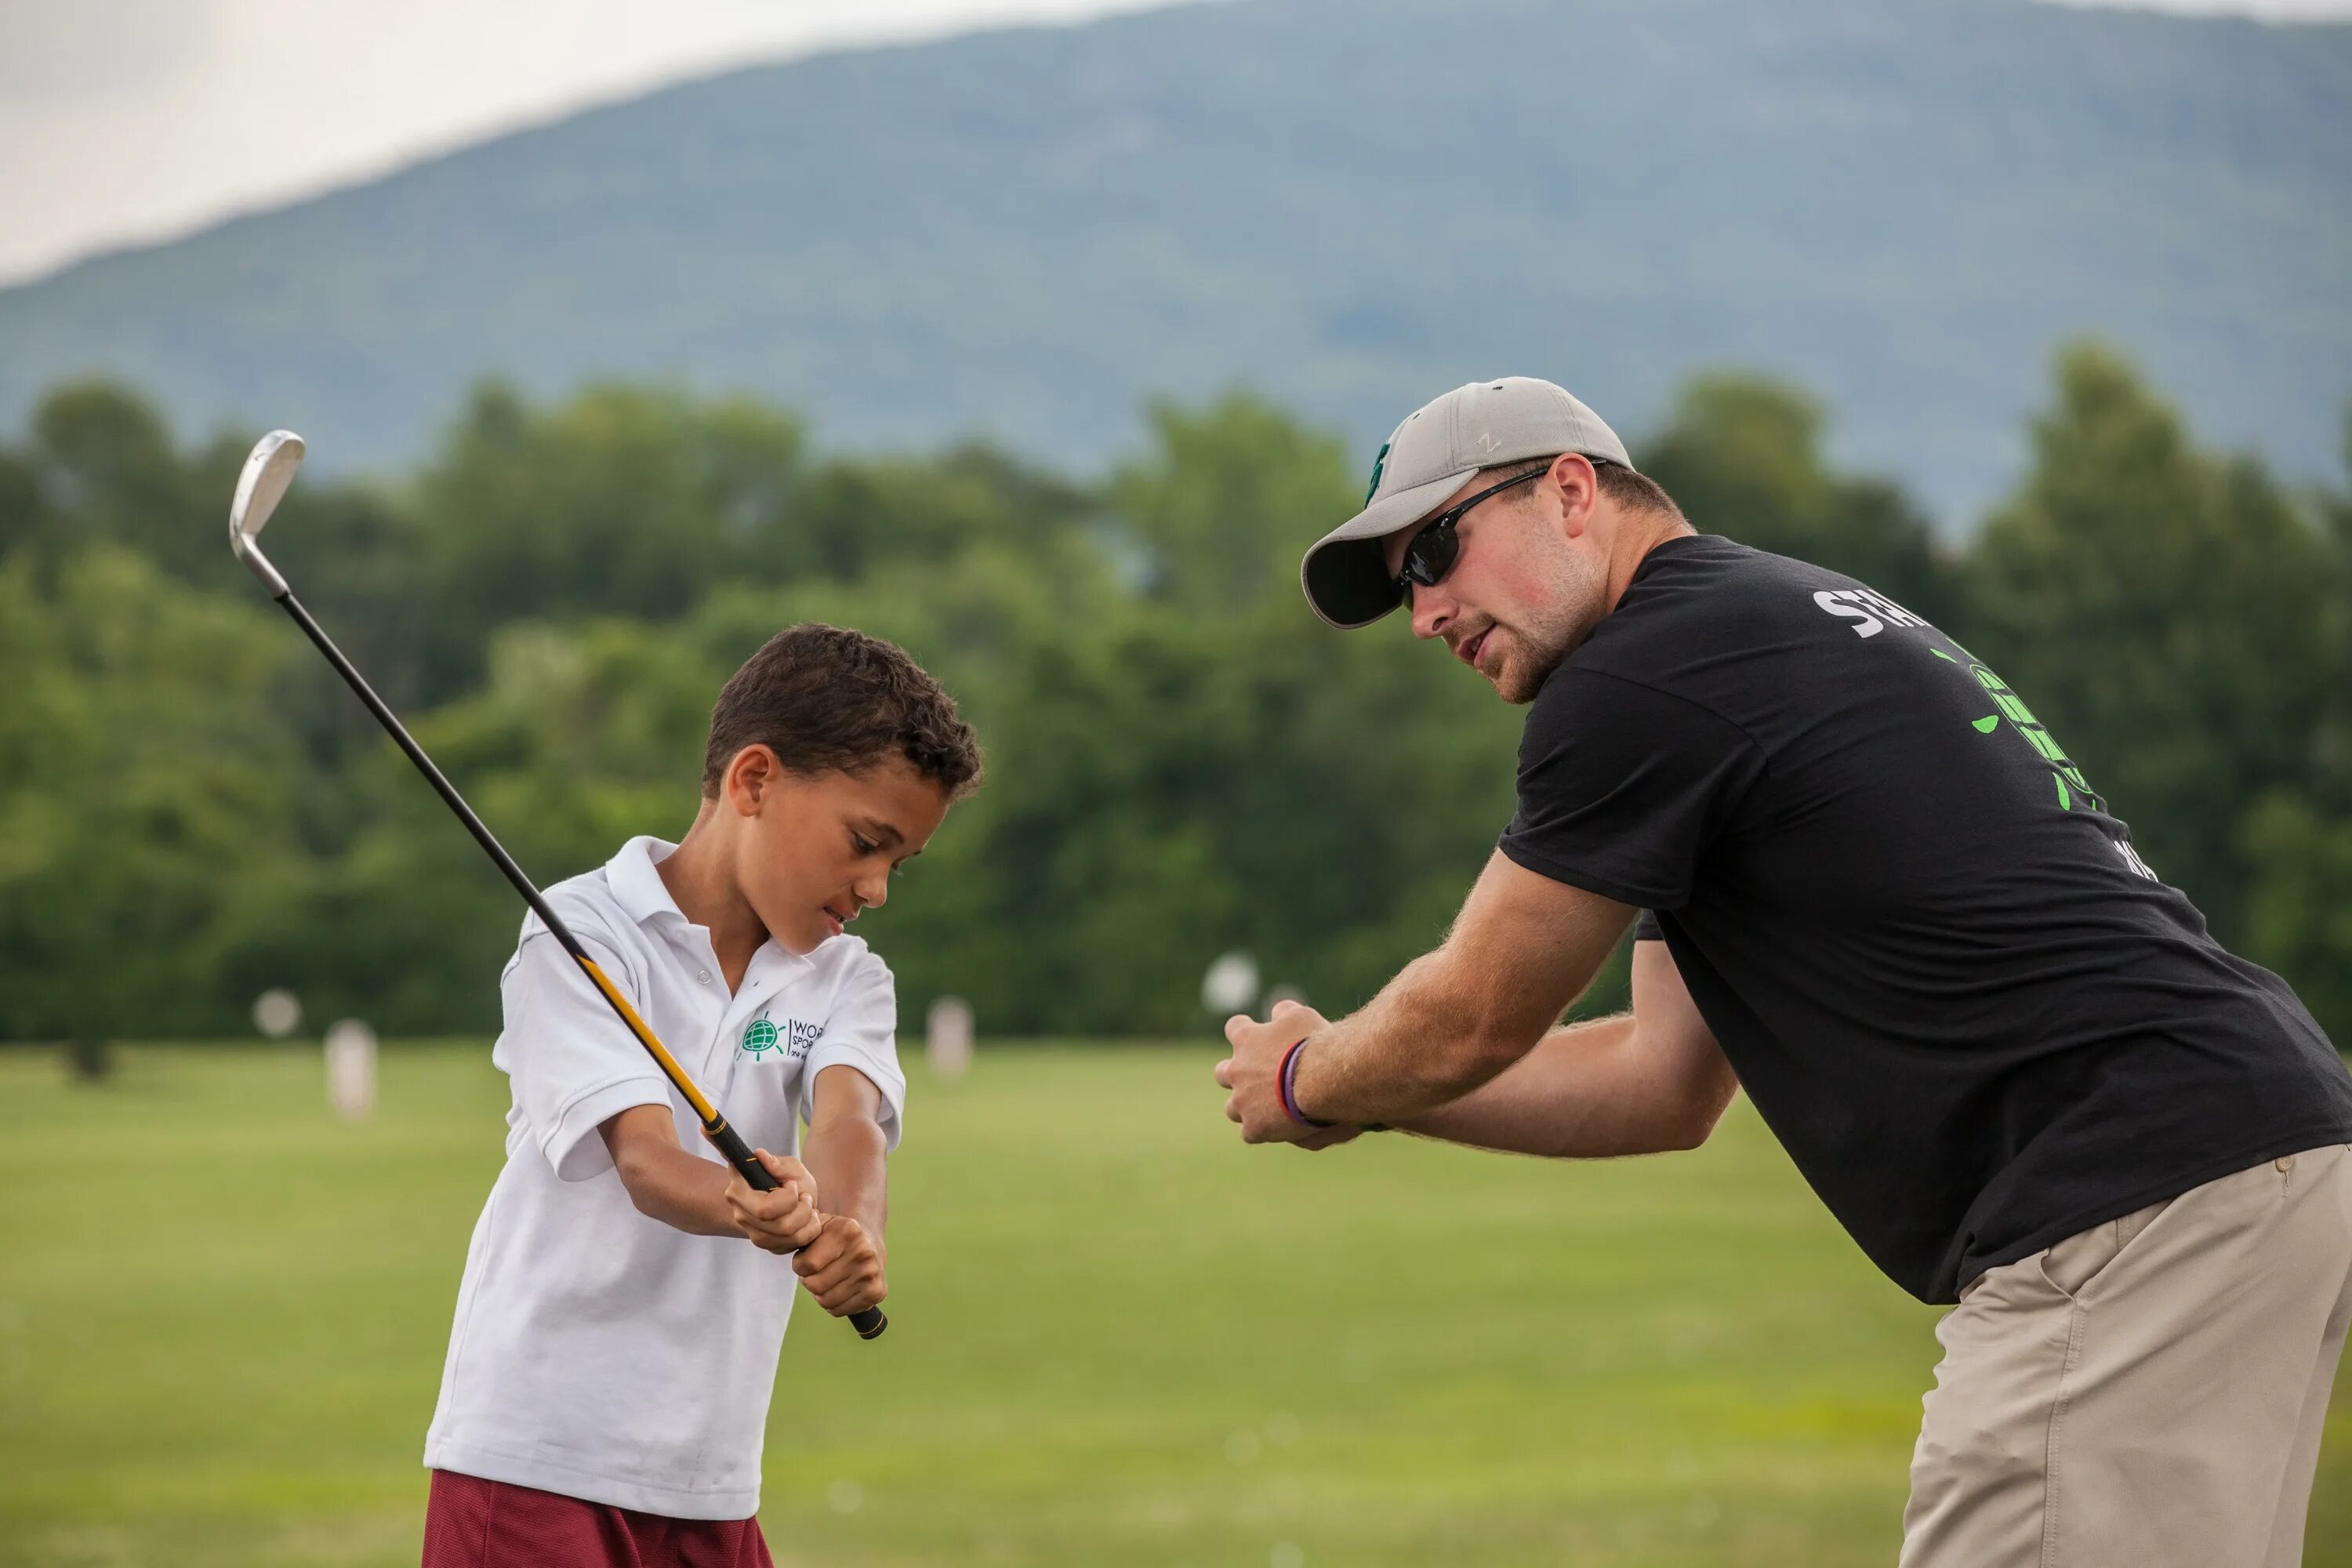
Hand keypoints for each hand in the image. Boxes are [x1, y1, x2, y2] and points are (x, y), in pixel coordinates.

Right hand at [724, 1149, 822, 1253]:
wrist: (794, 1200)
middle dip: (802, 1211)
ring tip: (808, 1207)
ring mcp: (751, 1232)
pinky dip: (808, 1232)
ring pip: (787, 1237)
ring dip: (808, 1220)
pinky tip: (807, 1220)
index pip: (764, 1208)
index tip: (792, 1185)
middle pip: (779, 1225)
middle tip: (805, 1197)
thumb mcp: (790, 1166)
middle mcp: (740, 1213)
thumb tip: (760, 1154)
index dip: (787, 1198)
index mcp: (739, 1189)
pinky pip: (791, 1246)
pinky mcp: (765, 1245)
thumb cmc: (790, 1180)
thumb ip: (778, 1163)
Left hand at [792, 1213, 887, 1316]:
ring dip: (820, 1294)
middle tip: (817, 1271)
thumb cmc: (834, 1238)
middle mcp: (863, 1251)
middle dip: (809, 1280)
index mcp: (847, 1230)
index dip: (799, 1265)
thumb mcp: (818, 1226)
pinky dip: (833, 1304)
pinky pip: (837, 1310)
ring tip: (829, 1279)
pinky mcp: (876, 1292)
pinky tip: (841, 1289)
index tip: (805, 1258)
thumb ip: (800, 1231)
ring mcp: (871, 1273)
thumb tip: (782, 1237)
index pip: (808, 1265)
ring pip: (825, 1301)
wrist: (869, 1246)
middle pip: (815, 1285)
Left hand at [1217, 999, 1342, 1145]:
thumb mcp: (1301, 1015)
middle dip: (1235, 1075)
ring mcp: (1243, 1101)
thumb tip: (1278, 1011)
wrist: (1323, 1080)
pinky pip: (1249, 1132)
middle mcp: (1237, 1070)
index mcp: (1246, 1039)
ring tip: (1266, 1109)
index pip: (1234, 1028)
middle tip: (1254, 1078)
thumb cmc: (1313, 1044)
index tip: (1252, 1034)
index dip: (1243, 1031)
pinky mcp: (1255, 1127)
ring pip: (1232, 1108)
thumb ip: (1285, 1012)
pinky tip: (1275, 1129)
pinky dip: (1260, 1130)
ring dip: (1245, 1107)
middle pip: (1223, 1073)